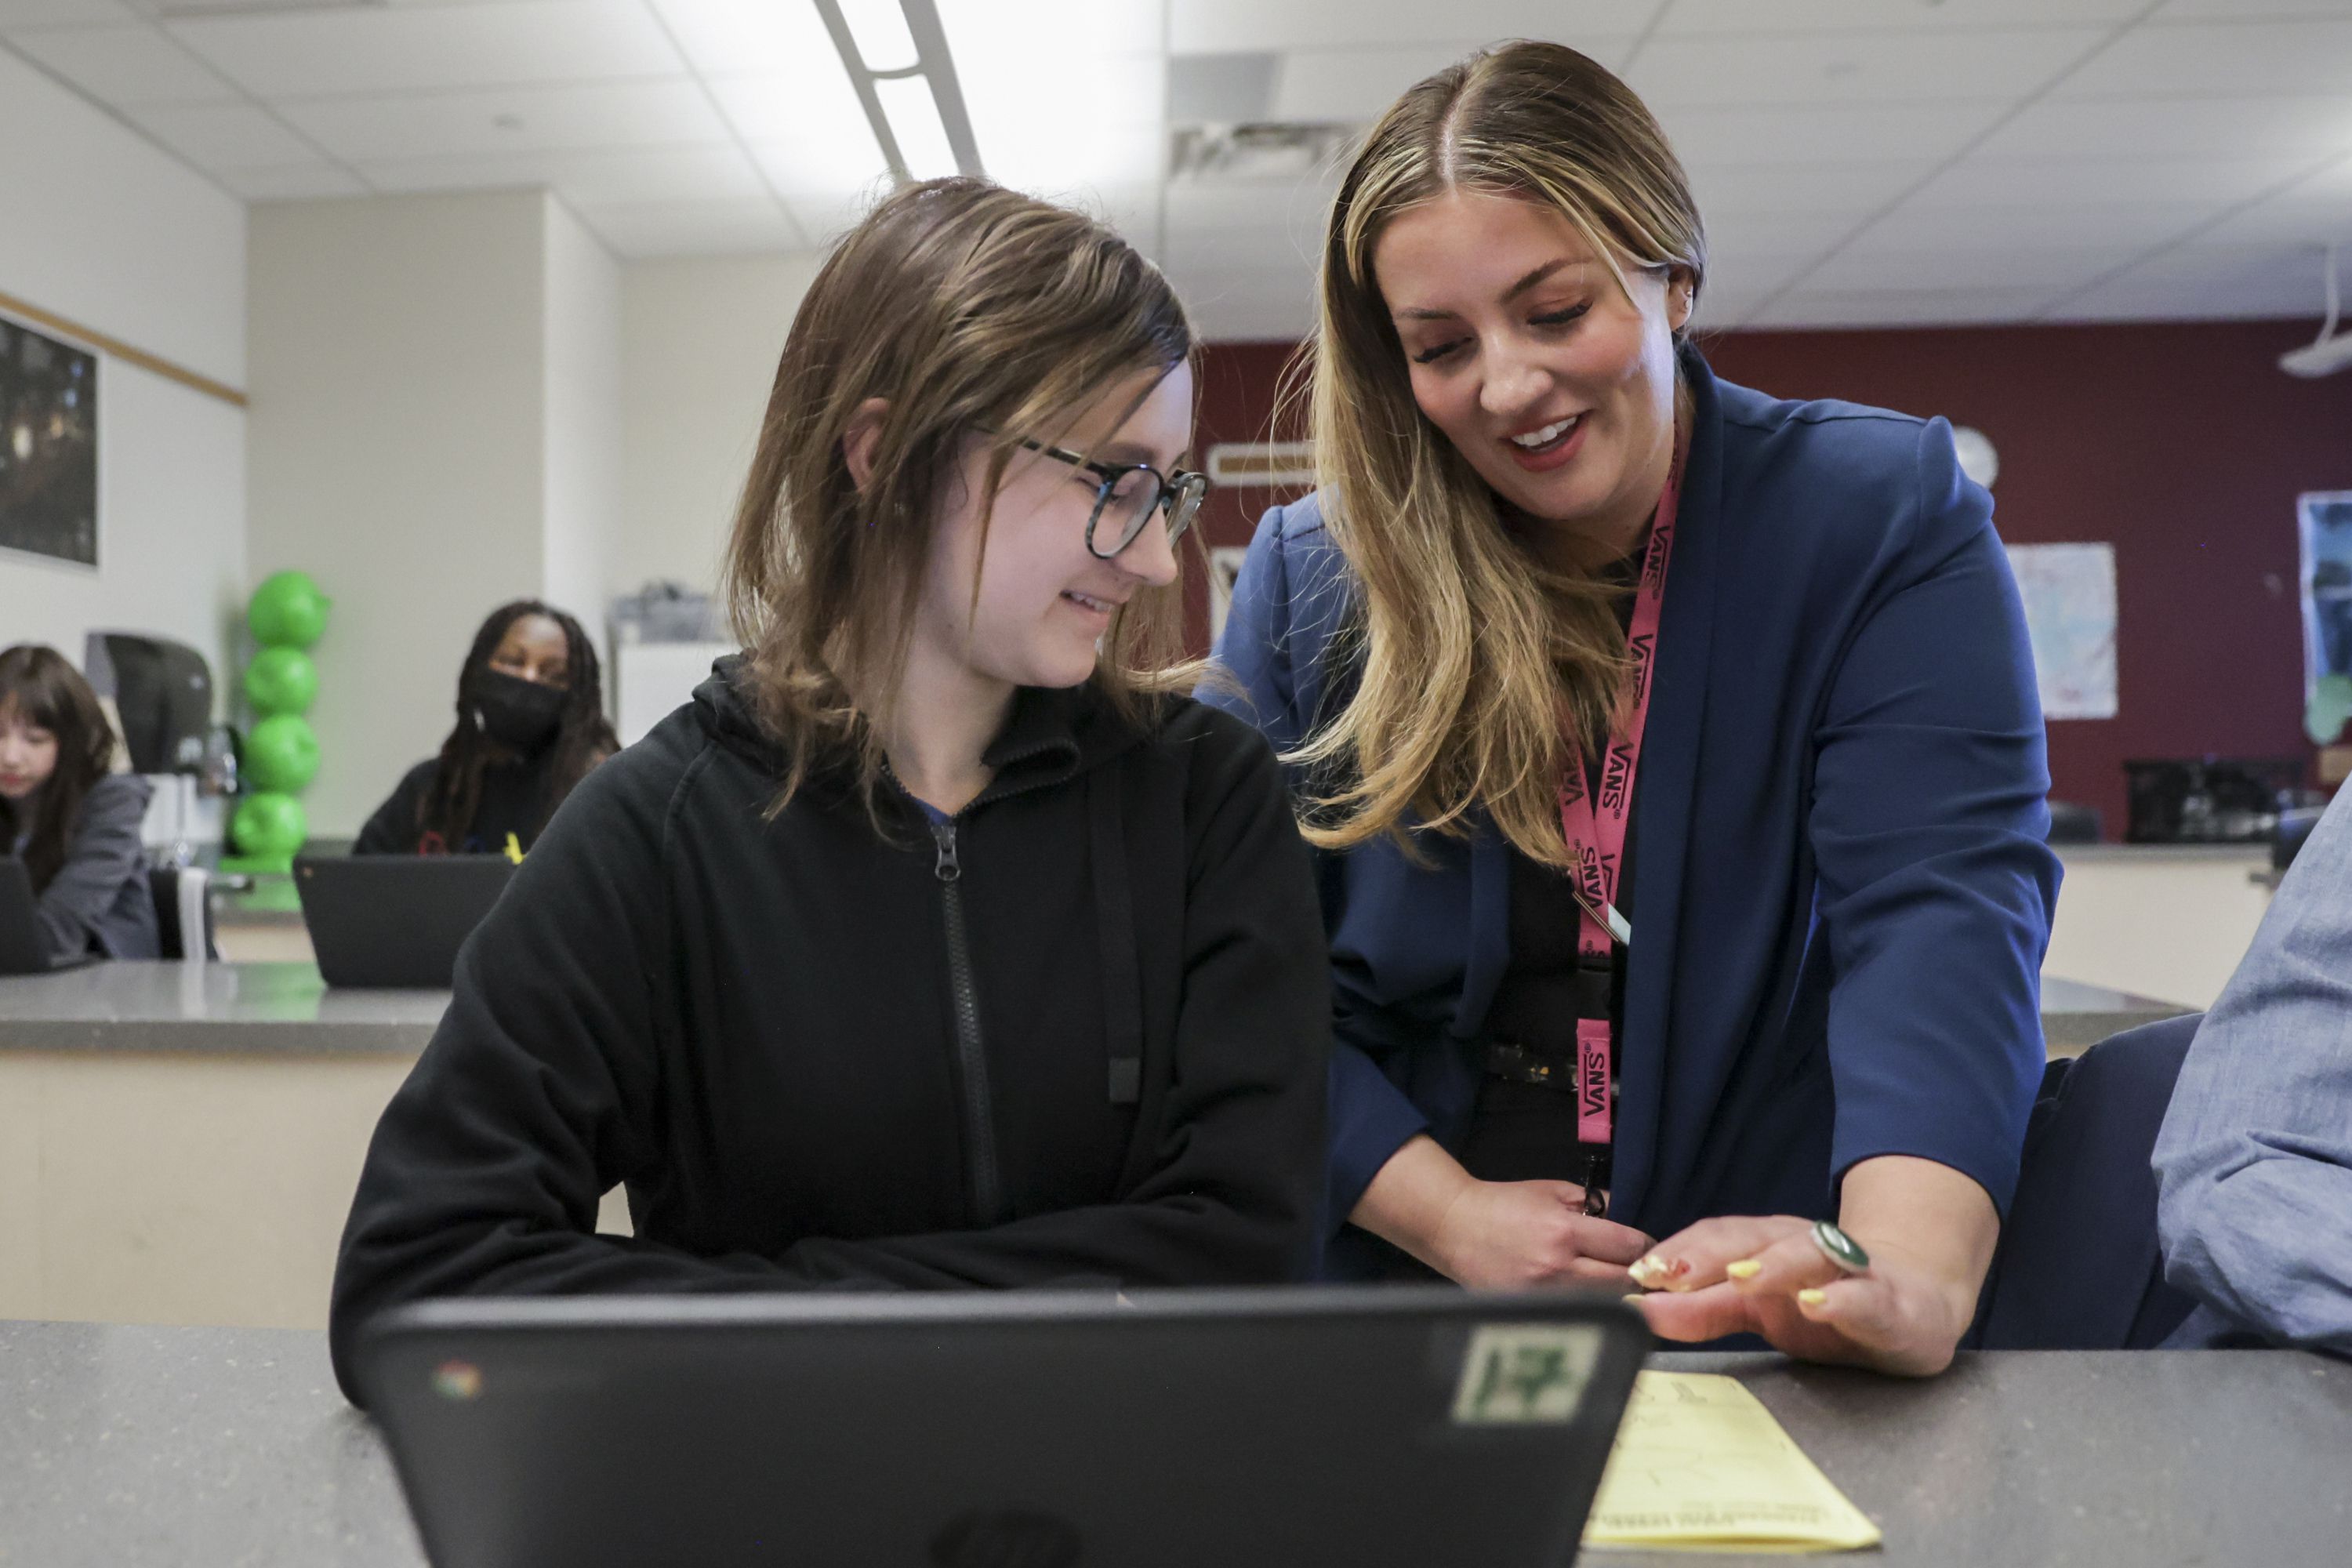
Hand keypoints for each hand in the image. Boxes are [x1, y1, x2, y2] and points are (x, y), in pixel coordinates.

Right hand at [1350, 1136, 1653, 1289]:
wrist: (1454, 1226)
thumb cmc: (1504, 1204)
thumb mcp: (1552, 1190)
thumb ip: (1593, 1203)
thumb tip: (1629, 1218)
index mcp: (1564, 1231)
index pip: (1628, 1248)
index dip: (1646, 1248)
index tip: (1647, 1249)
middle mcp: (1557, 1267)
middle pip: (1623, 1282)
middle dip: (1636, 1275)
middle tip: (1638, 1271)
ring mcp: (1543, 1295)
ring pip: (1603, 1304)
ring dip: (1614, 1295)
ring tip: (1612, 1284)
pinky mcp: (1530, 1311)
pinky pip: (1575, 1314)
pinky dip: (1587, 1308)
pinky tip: (1585, 1296)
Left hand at [1625, 1213, 1979, 1376]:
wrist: (1917, 1305)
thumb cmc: (1825, 1303)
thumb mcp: (1758, 1311)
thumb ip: (1701, 1310)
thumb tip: (1641, 1308)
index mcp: (1767, 1244)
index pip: (1716, 1237)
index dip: (1679, 1250)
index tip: (1639, 1273)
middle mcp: (1803, 1245)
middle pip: (1752, 1238)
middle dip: (1709, 1252)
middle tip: (1669, 1272)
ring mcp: (1848, 1269)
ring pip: (1808, 1253)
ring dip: (1772, 1264)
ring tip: (1738, 1279)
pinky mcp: (1890, 1301)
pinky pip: (1864, 1295)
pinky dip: (1840, 1298)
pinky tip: (1816, 1305)